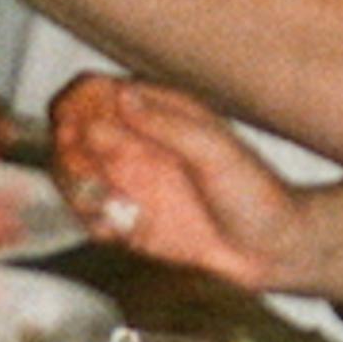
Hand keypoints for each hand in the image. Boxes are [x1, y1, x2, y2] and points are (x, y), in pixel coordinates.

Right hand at [49, 73, 312, 287]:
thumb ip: (167, 125)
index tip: (73, 127)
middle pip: (71, 131)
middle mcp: (136, 142)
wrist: (274, 250)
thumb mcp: (216, 152)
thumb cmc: (257, 194)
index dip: (74, 105)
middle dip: (68, 152)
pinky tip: (117, 228)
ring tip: (110, 206)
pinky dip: (91, 220)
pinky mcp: (129, 220)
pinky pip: (89, 214)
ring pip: (72, 173)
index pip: (95, 91)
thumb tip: (120, 96)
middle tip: (92, 175)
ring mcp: (130, 181)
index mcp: (158, 112)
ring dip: (76, 188)